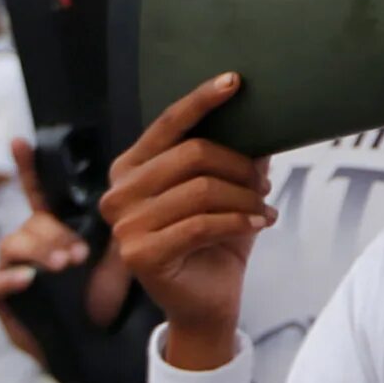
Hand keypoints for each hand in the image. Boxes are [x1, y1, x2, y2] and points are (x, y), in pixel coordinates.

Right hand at [0, 140, 133, 325]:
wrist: (97, 341)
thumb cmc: (103, 293)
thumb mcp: (117, 252)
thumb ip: (122, 219)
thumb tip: (139, 182)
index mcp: (54, 226)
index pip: (38, 192)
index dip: (27, 166)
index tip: (20, 141)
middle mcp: (29, 243)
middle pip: (32, 220)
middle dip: (54, 233)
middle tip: (79, 254)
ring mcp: (10, 268)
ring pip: (12, 244)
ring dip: (39, 251)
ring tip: (65, 265)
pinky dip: (8, 279)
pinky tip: (27, 279)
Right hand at [99, 74, 275, 372]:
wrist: (207, 301)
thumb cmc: (215, 240)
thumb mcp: (229, 191)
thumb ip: (237, 155)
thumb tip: (264, 117)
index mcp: (132, 168)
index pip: (168, 124)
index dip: (202, 100)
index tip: (235, 82)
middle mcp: (119, 192)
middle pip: (194, 155)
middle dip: (240, 167)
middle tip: (264, 184)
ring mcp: (124, 224)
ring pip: (203, 190)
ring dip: (246, 198)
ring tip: (263, 208)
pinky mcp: (139, 253)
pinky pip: (203, 223)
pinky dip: (240, 221)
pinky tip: (260, 223)